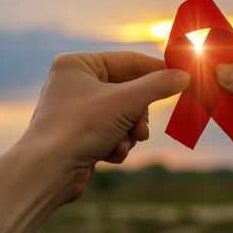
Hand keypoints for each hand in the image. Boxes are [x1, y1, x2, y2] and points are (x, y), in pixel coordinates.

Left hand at [0, 51, 188, 232]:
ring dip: (129, 132)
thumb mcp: (127, 101)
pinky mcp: (81, 134)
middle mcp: (77, 84)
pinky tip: (109, 153)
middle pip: (129, 92)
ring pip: (124, 115)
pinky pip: (112, 131)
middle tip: (142, 128)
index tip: (181, 78)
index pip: (129, 61)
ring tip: (124, 143)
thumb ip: (158, 86)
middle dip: (138, 115)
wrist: (48, 172)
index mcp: (79, 65)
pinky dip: (117, 143)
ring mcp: (79, 110)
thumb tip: (185, 76)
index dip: (157, 70)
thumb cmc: (81, 126)